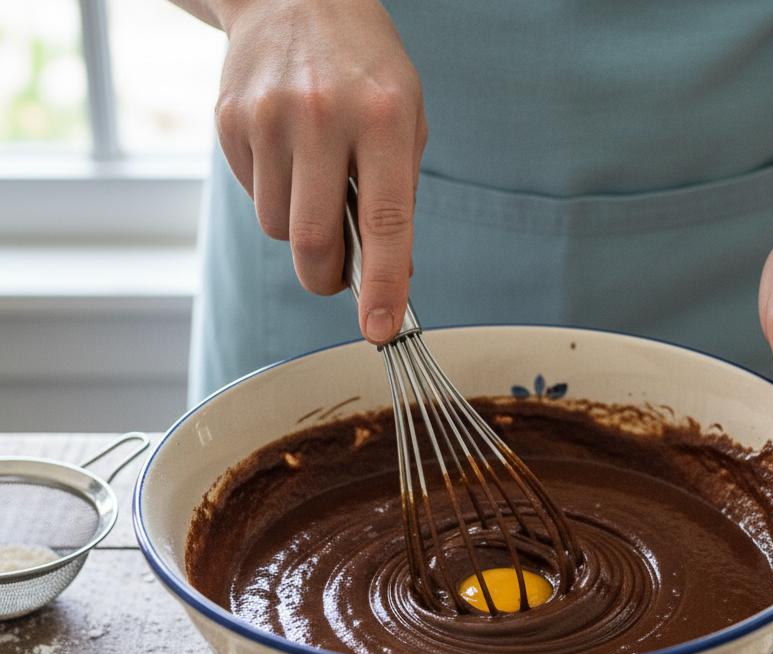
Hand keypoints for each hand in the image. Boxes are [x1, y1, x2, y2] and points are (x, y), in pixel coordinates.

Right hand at [214, 0, 426, 342]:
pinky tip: (289, 156)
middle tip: (339, 276)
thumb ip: (399, 200)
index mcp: (382, 117)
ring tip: (317, 185)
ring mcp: (269, 117)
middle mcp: (321, 116)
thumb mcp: (406, 121)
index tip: (381, 331)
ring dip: (301, 232)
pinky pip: (255, 199)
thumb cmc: (363, 69)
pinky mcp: (230, 121)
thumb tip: (393, 278)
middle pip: (313, 241)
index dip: (383, 287)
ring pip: (279, 229)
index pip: (384, 223)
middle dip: (327, 278)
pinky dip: (276, 198)